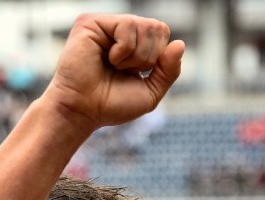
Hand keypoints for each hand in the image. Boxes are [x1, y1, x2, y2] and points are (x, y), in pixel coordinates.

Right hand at [43, 14, 184, 133]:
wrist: (84, 111)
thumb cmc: (111, 104)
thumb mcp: (150, 92)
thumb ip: (169, 70)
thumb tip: (180, 44)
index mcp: (133, 42)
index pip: (162, 32)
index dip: (159, 57)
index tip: (137, 73)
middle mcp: (119, 30)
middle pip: (158, 27)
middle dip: (149, 57)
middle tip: (125, 70)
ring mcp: (105, 24)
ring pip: (144, 26)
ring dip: (135, 56)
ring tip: (115, 66)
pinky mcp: (90, 22)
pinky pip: (127, 26)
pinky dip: (123, 50)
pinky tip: (108, 59)